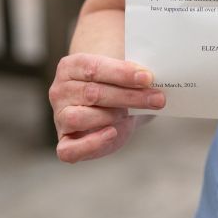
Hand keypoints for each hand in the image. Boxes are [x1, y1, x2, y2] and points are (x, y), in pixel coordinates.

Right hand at [50, 53, 164, 162]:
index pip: (93, 68)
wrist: (114, 109)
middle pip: (92, 93)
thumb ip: (133, 72)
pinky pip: (69, 150)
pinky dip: (91, 144)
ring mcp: (60, 117)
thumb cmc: (118, 87)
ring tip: (129, 114)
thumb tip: (151, 76)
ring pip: (78, 118)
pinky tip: (112, 134)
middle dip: (129, 96)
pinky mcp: (65, 142)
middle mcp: (61, 91)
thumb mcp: (125, 75)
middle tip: (157, 99)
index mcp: (72, 67)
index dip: (122, 73)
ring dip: (110, 116)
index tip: (147, 77)